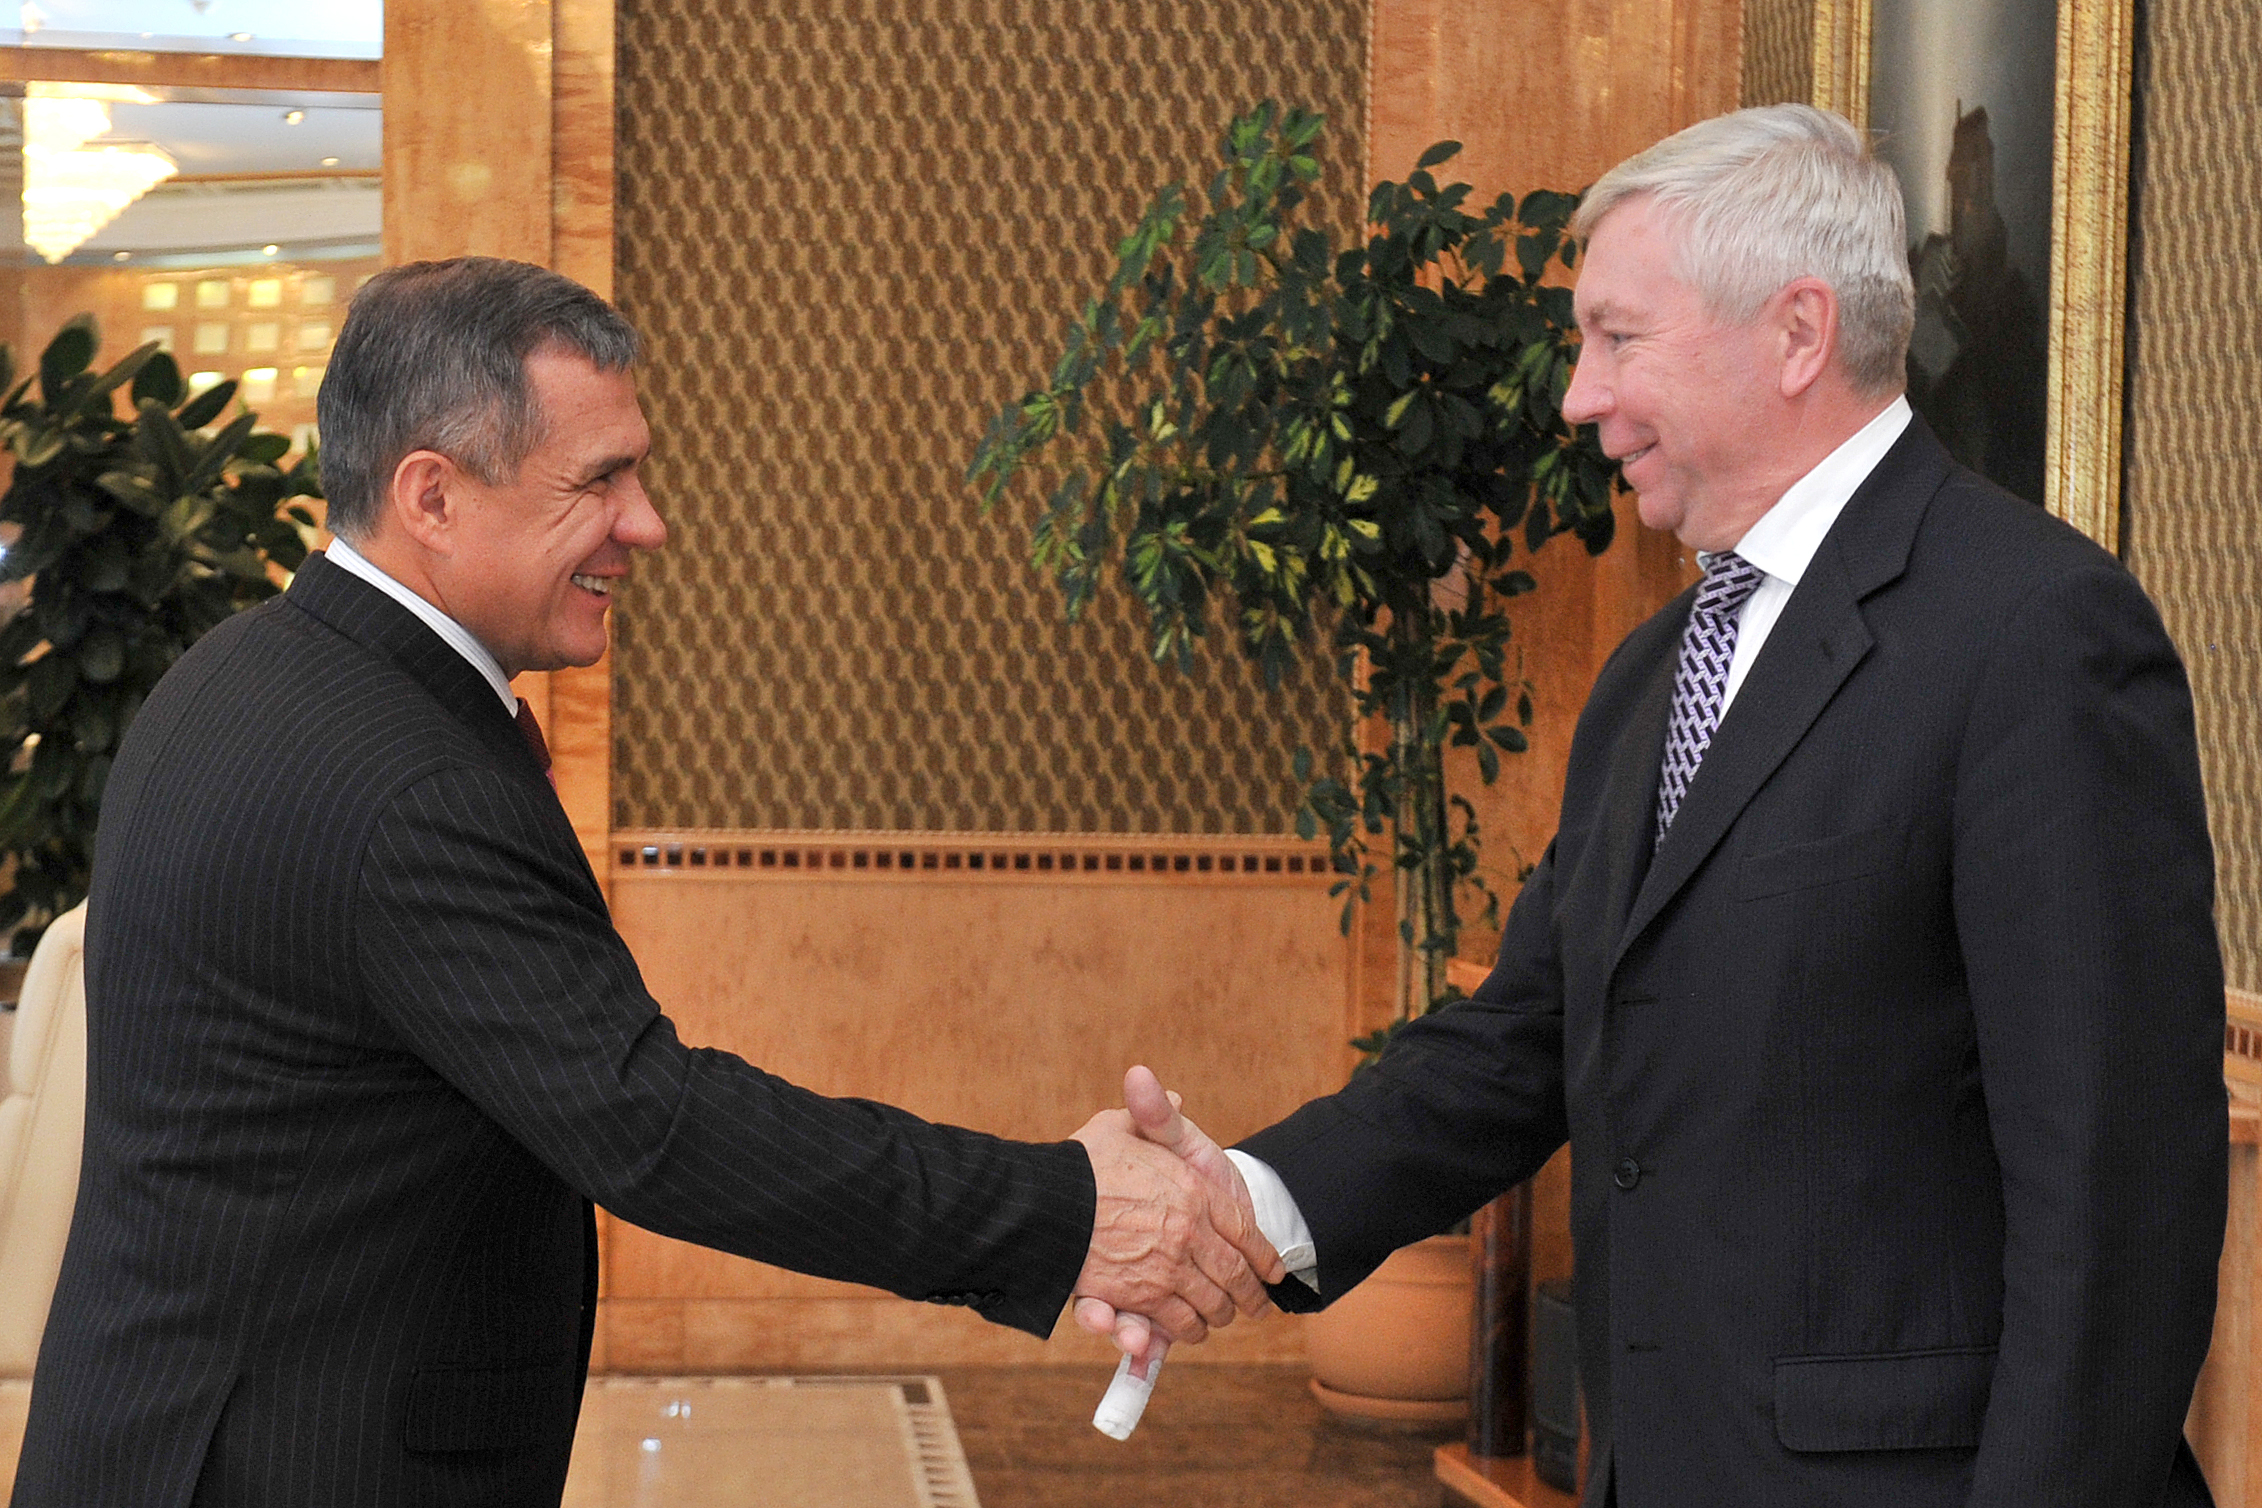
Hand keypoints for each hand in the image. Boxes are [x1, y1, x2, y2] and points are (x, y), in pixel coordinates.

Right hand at [1070, 1066, 1281, 1369]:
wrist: (1045, 1200)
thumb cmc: (1083, 1161)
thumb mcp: (1122, 1126)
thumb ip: (1156, 1115)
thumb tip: (1176, 1098)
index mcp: (1194, 1191)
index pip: (1243, 1228)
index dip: (1263, 1252)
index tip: (1274, 1269)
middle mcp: (1188, 1233)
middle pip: (1235, 1273)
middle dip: (1249, 1294)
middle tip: (1256, 1305)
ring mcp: (1167, 1270)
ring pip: (1211, 1304)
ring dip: (1219, 1315)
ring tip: (1222, 1317)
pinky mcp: (1140, 1299)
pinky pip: (1176, 1323)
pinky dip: (1186, 1330)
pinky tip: (1192, 1329)